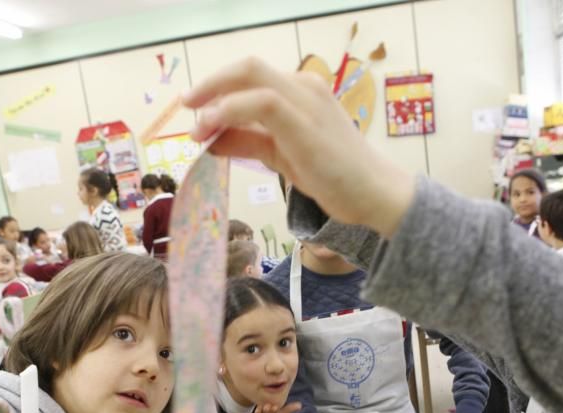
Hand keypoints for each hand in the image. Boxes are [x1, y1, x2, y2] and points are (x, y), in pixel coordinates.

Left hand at [182, 58, 414, 237]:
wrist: (374, 193)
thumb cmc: (335, 176)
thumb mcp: (281, 155)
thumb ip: (249, 141)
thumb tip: (211, 138)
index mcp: (302, 91)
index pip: (252, 77)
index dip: (218, 89)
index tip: (196, 110)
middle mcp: (304, 87)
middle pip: (248, 67)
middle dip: (211, 84)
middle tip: (188, 106)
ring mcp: (306, 100)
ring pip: (250, 76)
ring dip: (215, 99)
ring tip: (197, 128)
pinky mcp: (304, 122)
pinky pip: (260, 102)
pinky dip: (229, 111)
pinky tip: (213, 131)